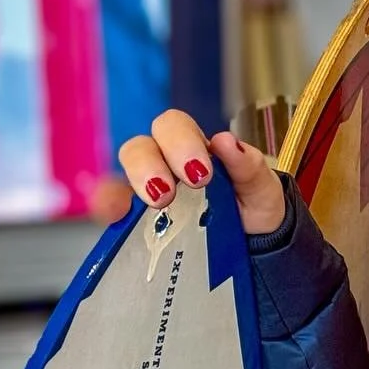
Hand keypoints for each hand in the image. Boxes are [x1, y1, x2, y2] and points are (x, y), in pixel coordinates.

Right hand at [117, 110, 286, 237]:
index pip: (173, 126)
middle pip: (141, 146)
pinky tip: (112, 213)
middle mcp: (164, 161)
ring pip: (123, 173)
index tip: (200, 172)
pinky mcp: (135, 216)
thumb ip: (248, 164)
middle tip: (169, 192)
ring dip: (132, 183)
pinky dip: (108, 205)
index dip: (180, 143)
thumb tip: (227, 141)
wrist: (253, 242)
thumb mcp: (260, 186)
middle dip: (151, 164)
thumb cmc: (253, 204)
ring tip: (155, 203)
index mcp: (193, 146)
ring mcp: (146, 188)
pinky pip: (112, 204)